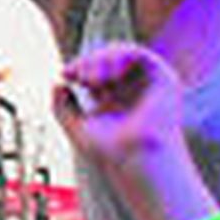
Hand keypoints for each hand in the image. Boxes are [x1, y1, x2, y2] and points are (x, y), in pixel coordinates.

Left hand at [53, 45, 208, 219]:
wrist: (137, 165)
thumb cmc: (113, 156)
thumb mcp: (78, 129)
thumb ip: (62, 108)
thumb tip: (56, 83)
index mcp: (115, 102)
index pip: (96, 72)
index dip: (80, 67)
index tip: (65, 73)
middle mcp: (132, 91)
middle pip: (108, 60)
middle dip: (89, 61)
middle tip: (77, 74)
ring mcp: (148, 85)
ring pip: (123, 54)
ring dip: (103, 58)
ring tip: (90, 77)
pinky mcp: (163, 80)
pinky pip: (141, 54)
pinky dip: (121, 57)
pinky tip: (107, 75)